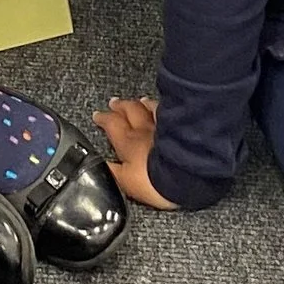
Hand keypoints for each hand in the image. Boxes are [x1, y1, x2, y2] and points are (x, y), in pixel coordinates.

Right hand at [91, 96, 179, 210]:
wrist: (185, 175)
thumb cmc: (155, 181)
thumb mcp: (127, 182)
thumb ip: (113, 172)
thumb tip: (101, 166)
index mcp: (129, 142)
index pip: (112, 124)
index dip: (103, 119)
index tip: (98, 115)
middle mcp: (145, 129)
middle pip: (130, 110)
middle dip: (120, 105)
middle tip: (114, 102)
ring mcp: (164, 126)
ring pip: (150, 108)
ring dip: (142, 104)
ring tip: (139, 101)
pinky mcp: (182, 128)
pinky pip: (170, 113)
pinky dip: (163, 109)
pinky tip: (165, 108)